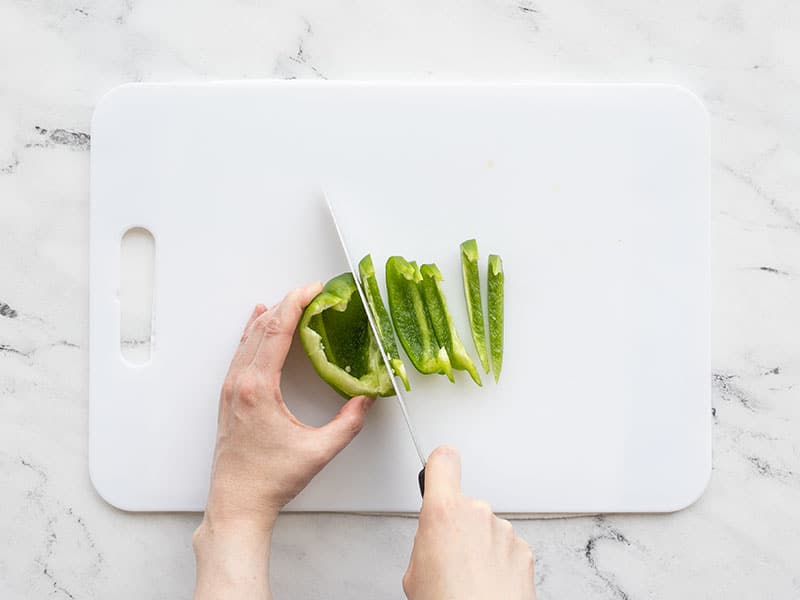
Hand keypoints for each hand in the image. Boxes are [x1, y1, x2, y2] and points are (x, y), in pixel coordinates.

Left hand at [200, 282, 374, 531]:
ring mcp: (230, 389)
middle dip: (287, 303)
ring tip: (289, 300)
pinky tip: (257, 325)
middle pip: (262, 328)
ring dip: (270, 315)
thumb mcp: (318, 451)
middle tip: (310, 290)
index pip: (277, 331)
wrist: (236, 503)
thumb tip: (366, 400)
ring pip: (248, 338)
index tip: (313, 289)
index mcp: (258, 388)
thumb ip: (348, 423)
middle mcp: (239, 383)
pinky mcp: (229, 398)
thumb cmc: (270, 480)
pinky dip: (253, 332)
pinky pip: (240, 352)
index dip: (296, 304)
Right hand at [403, 446, 535, 599]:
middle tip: (447, 559)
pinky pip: (505, 547)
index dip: (439, 464)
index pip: (443, 461)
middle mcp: (478, 514)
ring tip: (468, 579)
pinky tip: (487, 585)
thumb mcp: (414, 572)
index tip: (438, 467)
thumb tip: (434, 541)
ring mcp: (505, 532)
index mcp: (445, 513)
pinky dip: (498, 562)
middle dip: (456, 527)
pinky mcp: (524, 551)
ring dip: (479, 547)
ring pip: (486, 528)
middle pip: (464, 504)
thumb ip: (426, 541)